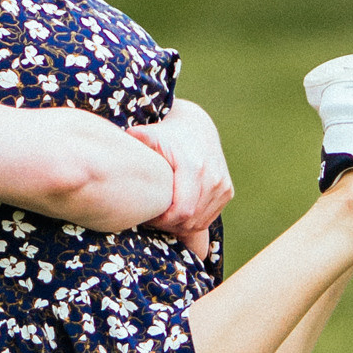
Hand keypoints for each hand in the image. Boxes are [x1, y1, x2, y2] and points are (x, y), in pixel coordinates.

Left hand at [130, 97, 233, 243]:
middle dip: (169, 225)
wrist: (196, 126)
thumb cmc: (166, 134)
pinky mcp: (227, 191)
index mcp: (193, 167)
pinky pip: (208, 218)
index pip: (181, 211)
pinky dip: (193, 221)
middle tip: (152, 218)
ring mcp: (222, 186)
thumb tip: (125, 138)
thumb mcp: (150, 134)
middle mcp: (212, 178)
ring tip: (162, 215)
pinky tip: (176, 212)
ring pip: (199, 222)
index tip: (147, 216)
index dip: (163, 221)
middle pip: (190, 220)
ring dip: (180, 226)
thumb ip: (137, 139)